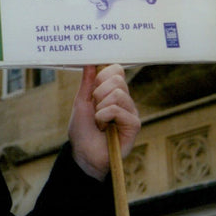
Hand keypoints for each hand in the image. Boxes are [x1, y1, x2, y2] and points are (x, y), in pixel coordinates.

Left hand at [67, 64, 139, 180]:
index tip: (93, 89)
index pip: (116, 70)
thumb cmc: (82, 130)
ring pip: (117, 93)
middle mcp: (124, 99)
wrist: (84, 153)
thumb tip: (89, 62)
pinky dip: (104, 117)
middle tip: (95, 108)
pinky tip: (105, 127)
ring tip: (99, 120)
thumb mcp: (81, 103)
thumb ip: (87, 83)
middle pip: (117, 79)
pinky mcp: (134, 124)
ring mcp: (130, 111)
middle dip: (98, 92)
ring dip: (100, 107)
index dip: (103, 75)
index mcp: (112, 92)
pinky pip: (118, 109)